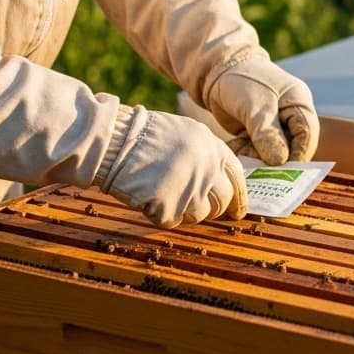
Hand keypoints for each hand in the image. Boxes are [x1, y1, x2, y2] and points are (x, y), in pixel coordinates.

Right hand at [98, 107, 247, 227]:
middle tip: (195, 208)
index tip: (238, 211)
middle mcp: (208, 168)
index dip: (239, 197)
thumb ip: (205, 154)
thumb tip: (218, 179)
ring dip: (183, 211)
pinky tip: (147, 196)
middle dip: (212, 208)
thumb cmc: (143, 135)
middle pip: (223, 201)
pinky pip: (171, 221)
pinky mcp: (170, 206)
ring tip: (162, 193)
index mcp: (213, 147)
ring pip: (199, 215)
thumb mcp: (185, 133)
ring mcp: (190, 188)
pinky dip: (160, 214)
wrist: (114, 140)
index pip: (237, 177)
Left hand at [205, 57, 319, 164]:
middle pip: (292, 146)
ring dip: (258, 157)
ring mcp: (274, 124)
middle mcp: (290, 115)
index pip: (306, 134)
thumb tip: (280, 162)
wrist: (215, 70)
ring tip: (241, 152)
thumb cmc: (242, 81)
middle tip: (260, 169)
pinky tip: (235, 147)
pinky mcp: (257, 131)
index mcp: (298, 103)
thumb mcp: (256, 107)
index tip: (282, 169)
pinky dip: (247, 153)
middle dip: (276, 159)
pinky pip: (257, 150)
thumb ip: (268, 134)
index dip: (297, 154)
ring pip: (273, 151)